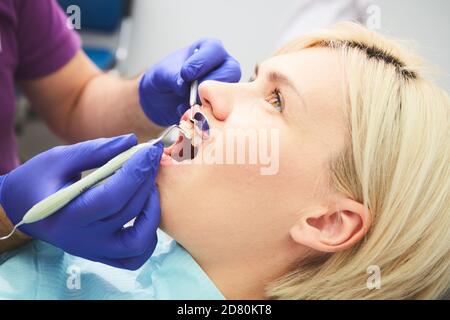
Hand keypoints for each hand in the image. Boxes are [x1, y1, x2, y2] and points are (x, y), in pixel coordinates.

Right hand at [0, 135, 163, 269]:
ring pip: (138, 242)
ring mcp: (94, 251)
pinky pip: (135, 257)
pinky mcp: (103, 255)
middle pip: (127, 212)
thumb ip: (96, 150)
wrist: (21, 209)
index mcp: (65, 215)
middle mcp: (82, 239)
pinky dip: (148, 236)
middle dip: (146, 180)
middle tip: (152, 158)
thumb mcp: (59, 159)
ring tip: (149, 185)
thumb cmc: (38, 181)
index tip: (149, 150)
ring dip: (152, 212)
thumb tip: (131, 141)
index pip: (111, 196)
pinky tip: (146, 211)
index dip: (135, 171)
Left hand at [139, 38, 240, 125]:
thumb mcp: (162, 74)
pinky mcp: (222, 105)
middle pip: (231, 71)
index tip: (186, 74)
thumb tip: (183, 87)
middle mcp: (223, 66)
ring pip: (229, 92)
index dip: (202, 62)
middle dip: (211, 82)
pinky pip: (220, 110)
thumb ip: (172, 77)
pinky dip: (204, 114)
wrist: (162, 99)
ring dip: (208, 100)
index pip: (214, 50)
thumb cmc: (165, 78)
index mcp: (209, 49)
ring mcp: (225, 87)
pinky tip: (188, 112)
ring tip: (188, 104)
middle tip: (194, 91)